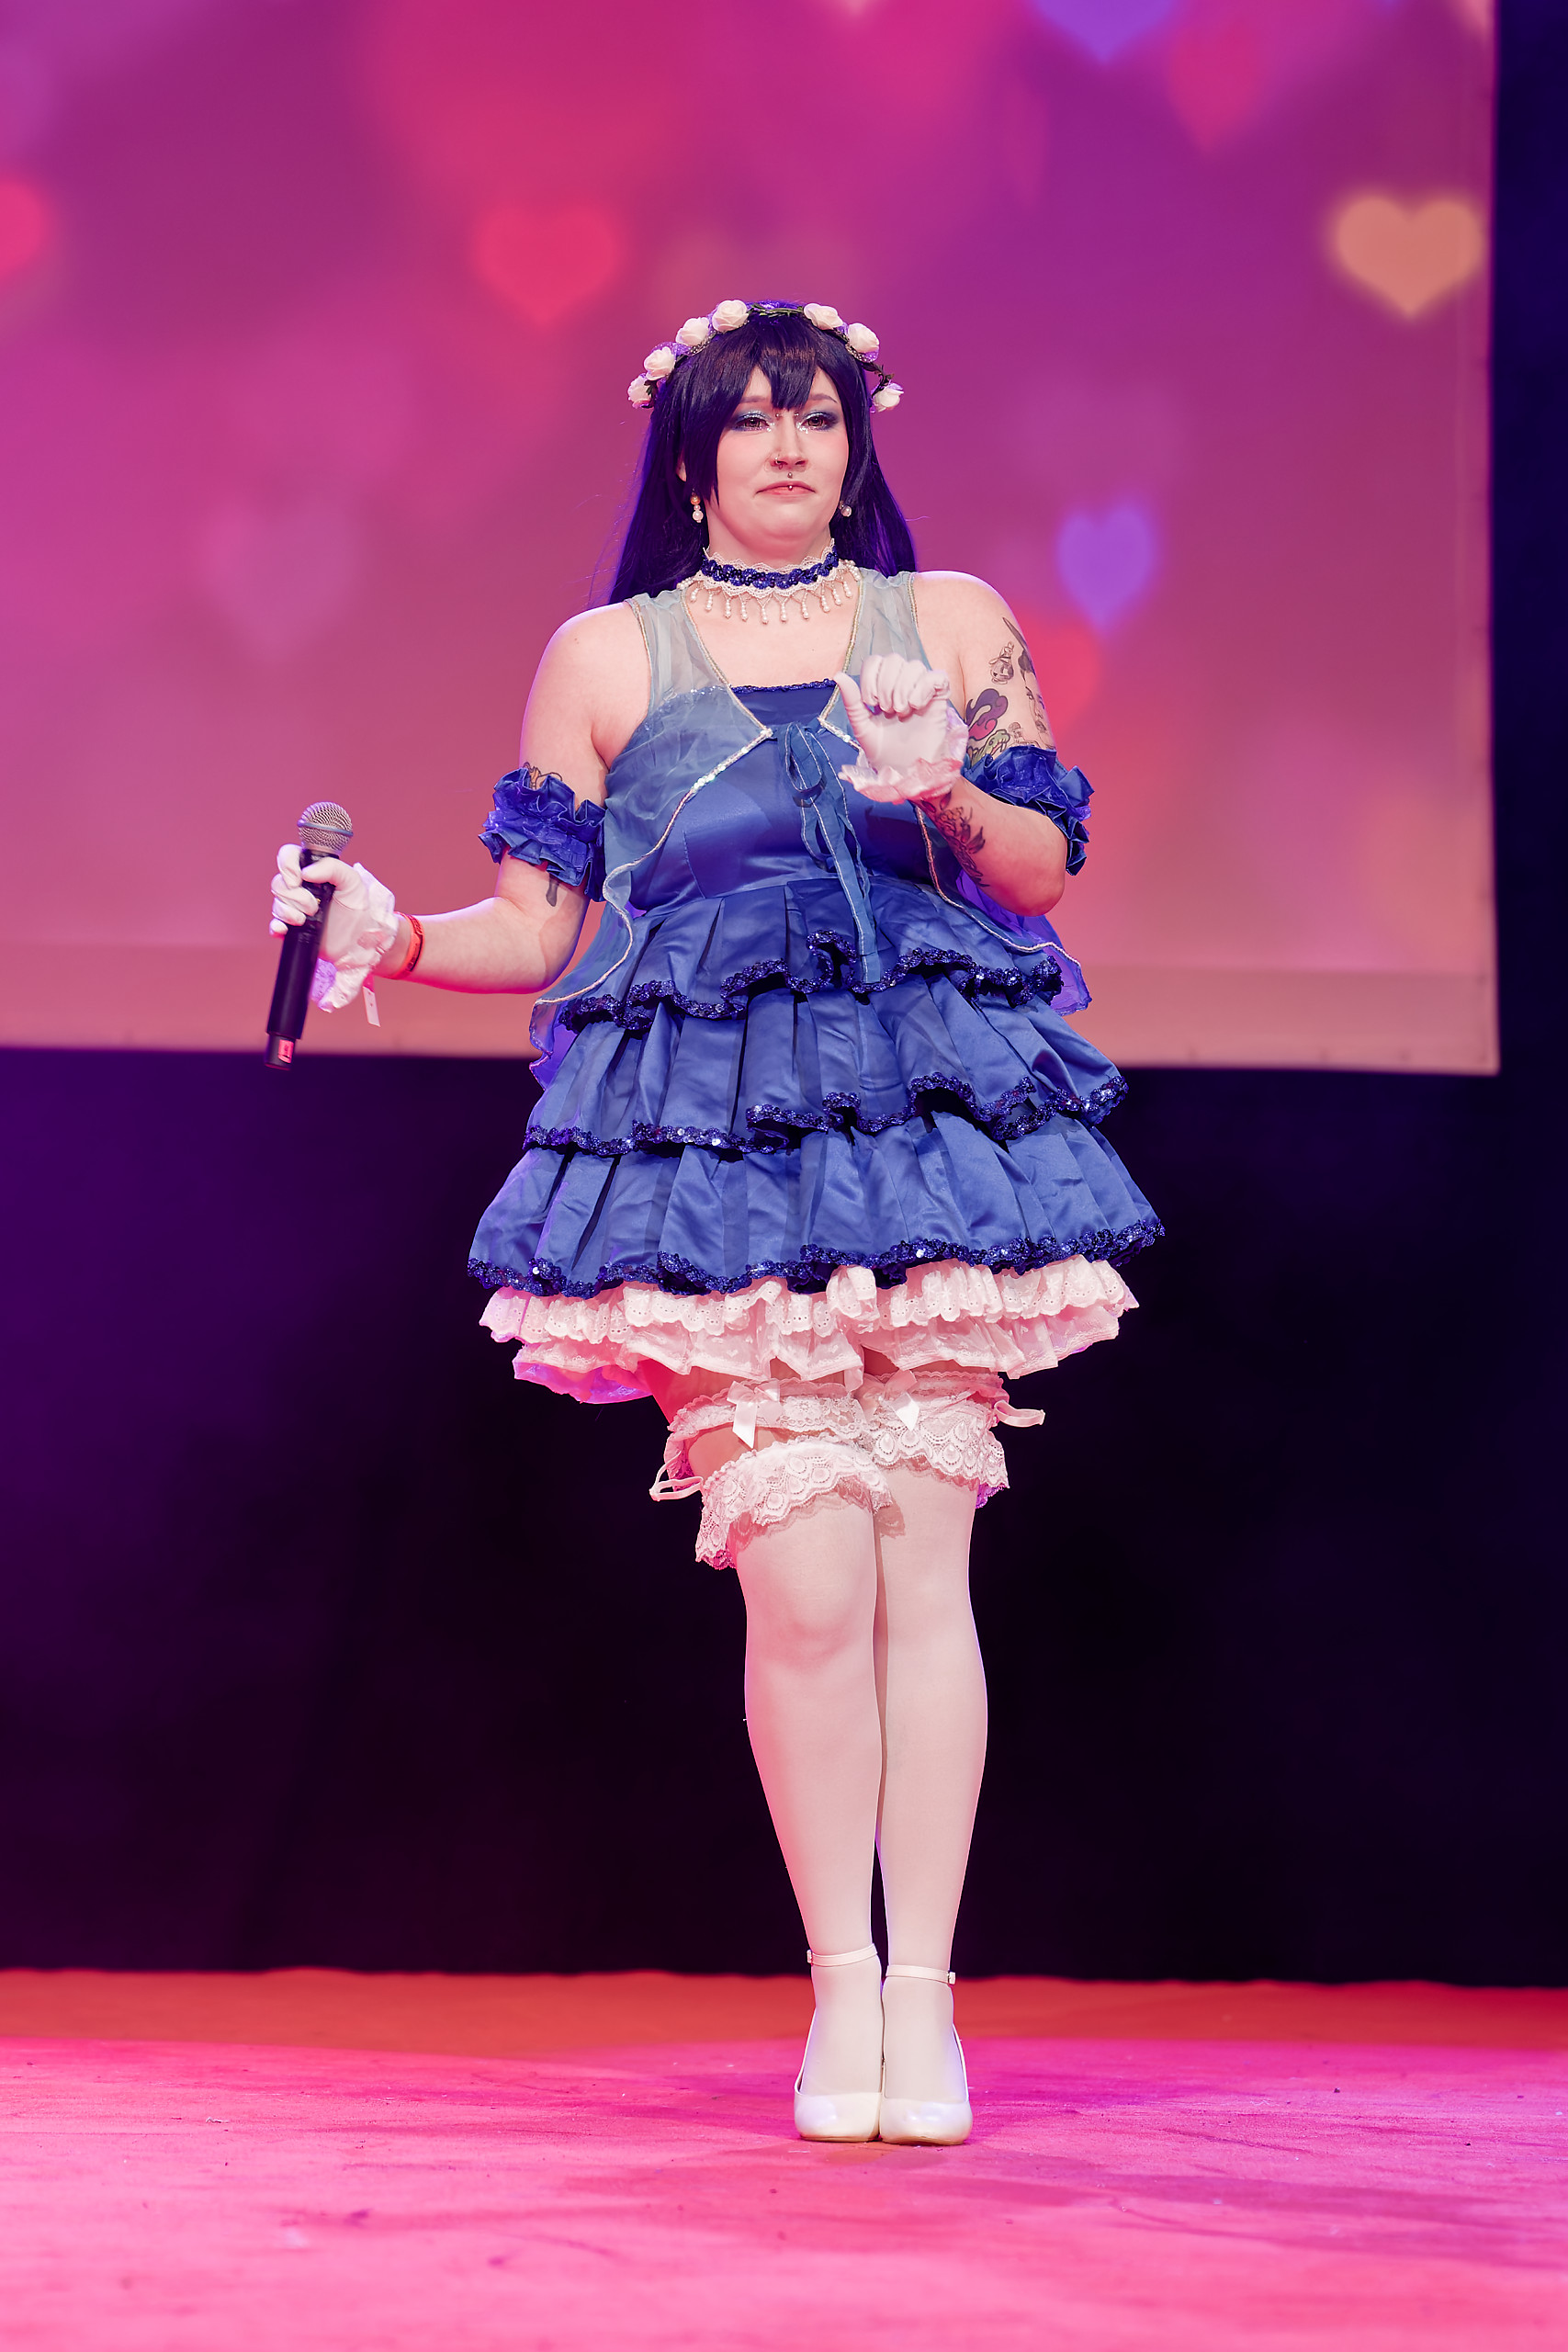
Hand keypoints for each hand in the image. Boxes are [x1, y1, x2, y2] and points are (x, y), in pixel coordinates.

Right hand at [269, 844, 398, 1010]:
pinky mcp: (292, 927)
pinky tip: (285, 929)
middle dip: (295, 896)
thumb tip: (306, 872)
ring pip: (277, 903)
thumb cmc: (357, 908)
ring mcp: (295, 907)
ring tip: (307, 919)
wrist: (359, 940)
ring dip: (290, 912)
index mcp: (314, 872)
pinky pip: (274, 924)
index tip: (298, 879)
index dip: (287, 865)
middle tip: (314, 906)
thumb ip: (332, 868)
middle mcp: (301, 888)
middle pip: (279, 882)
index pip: (288, 856)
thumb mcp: (352, 881)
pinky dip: (276, 926)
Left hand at [835, 658, 967, 802]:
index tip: (871, 703)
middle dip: (886, 685)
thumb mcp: (862, 726)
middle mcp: (902, 684)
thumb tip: (838, 674)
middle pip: (894, 659)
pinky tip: (917, 706)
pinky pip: (937, 676)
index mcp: (882, 687)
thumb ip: (852, 701)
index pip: (875, 661)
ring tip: (902, 712)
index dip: (870, 677)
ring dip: (903, 689)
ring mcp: (921, 689)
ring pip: (914, 666)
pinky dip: (923, 688)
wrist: (904, 771)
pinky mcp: (939, 698)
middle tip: (887, 711)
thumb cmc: (884, 751)